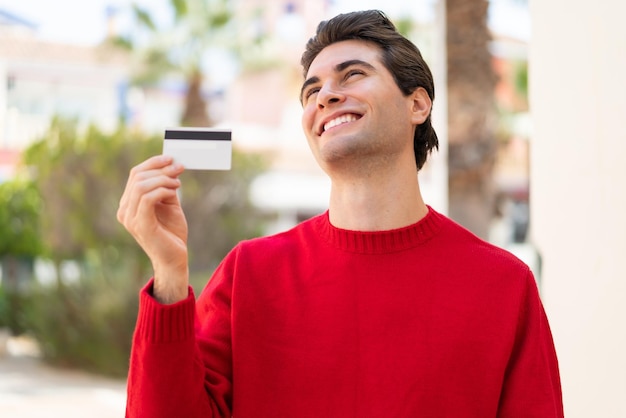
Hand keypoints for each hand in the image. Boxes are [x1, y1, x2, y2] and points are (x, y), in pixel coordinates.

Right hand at [117, 155, 188, 302]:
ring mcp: (130, 219)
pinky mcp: (141, 226)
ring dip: (163, 179)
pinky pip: (147, 199)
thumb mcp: (169, 204)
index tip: (171, 158)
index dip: (153, 162)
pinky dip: (162, 190)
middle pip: (137, 176)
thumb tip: (171, 165)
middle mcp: (124, 211)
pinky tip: (174, 191)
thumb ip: (166, 187)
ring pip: (141, 185)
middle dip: (161, 169)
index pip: (135, 174)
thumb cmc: (171, 233)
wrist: (175, 259)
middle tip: (180, 168)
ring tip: (178, 183)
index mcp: (128, 204)